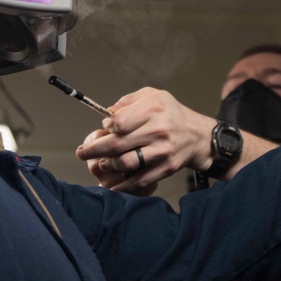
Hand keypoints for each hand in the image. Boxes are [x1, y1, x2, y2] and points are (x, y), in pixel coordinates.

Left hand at [75, 87, 215, 193]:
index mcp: (153, 109)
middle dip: (93, 150)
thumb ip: (129, 101)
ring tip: (101, 163)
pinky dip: (122, 185)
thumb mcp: (154, 96)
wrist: (198, 136)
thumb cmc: (171, 113)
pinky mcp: (166, 168)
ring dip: (108, 165)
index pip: (119, 122)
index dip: (107, 127)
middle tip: (81, 152)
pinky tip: (112, 185)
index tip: (104, 128)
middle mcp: (158, 130)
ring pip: (126, 163)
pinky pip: (140, 179)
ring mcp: (162, 151)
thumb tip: (107, 113)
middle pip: (117, 144)